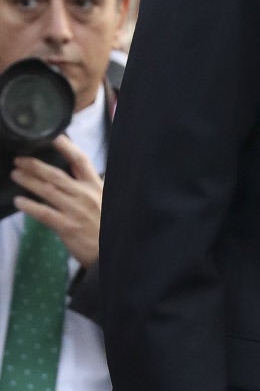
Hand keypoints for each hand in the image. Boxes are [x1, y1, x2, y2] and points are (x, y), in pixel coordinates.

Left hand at [12, 137, 102, 266]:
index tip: (51, 137)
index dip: (65, 146)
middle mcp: (85, 196)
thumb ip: (88, 187)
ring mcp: (75, 211)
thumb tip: (70, 172)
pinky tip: (19, 201)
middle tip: (19, 160)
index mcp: (96, 187)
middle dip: (35, 165)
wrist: (112, 253)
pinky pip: (44, 213)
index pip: (80, 161)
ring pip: (47, 191)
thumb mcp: (104, 201)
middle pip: (56, 175)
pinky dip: (29, 206)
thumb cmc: (107, 226)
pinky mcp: (67, 227)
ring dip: (28, 181)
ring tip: (15, 174)